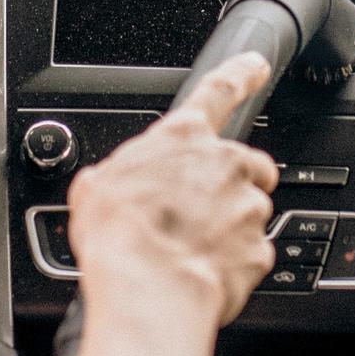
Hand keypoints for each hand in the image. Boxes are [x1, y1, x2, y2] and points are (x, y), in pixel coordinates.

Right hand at [65, 53, 281, 330]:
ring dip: (227, 228)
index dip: (239, 74)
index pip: (218, 90)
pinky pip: (249, 254)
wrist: (148, 289)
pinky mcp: (259, 250)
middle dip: (229, 183)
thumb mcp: (95, 189)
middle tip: (196, 211)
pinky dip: (231, 264)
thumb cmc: (120, 236)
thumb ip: (117, 174)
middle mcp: (225, 165)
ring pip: (248, 212)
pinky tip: (201, 273)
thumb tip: (109, 185)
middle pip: (244, 164)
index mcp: (184, 138)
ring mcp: (247, 208)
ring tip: (189, 251)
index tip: (255, 66)